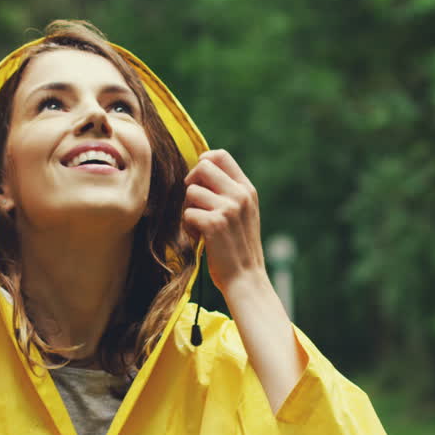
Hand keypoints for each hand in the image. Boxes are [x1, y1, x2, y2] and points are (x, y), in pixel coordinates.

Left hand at [182, 149, 267, 294]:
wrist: (245, 278)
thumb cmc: (237, 247)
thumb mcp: (242, 213)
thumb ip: (227, 192)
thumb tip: (198, 170)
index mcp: (247, 189)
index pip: (220, 155)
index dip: (203, 163)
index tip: (198, 181)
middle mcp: (240, 195)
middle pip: (202, 167)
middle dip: (192, 184)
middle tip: (195, 205)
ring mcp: (229, 208)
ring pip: (191, 191)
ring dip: (189, 209)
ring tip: (199, 227)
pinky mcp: (214, 224)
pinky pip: (187, 213)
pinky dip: (188, 227)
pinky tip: (199, 238)